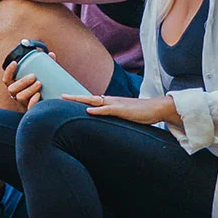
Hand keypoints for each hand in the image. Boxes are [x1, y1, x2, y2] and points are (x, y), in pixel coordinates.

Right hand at [2, 56, 45, 110]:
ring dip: (28, 90)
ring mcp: (23, 104)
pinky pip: (28, 108)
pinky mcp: (30, 111)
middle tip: (34, 76)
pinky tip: (39, 95)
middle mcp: (16, 95)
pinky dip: (32, 101)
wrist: (50, 106)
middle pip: (12, 88)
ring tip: (39, 83)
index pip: (7, 79)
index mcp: (15, 86)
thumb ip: (46, 66)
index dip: (9, 71)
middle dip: (22, 81)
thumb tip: (51, 54)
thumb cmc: (44, 88)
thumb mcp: (43, 77)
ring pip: (19, 97)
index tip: (16, 62)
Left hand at [62, 93, 176, 125]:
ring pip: (95, 101)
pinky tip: (89, 111)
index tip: (66, 99)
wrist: (157, 108)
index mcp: (110, 103)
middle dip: (74, 97)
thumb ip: (114, 117)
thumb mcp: (124, 116)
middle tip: (61, 95)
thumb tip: (105, 121)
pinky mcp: (123, 110)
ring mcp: (116, 104)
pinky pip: (108, 109)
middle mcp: (111, 101)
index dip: (79, 100)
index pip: (91, 101)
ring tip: (67, 98)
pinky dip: (98, 110)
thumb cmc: (141, 113)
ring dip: (81, 100)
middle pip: (89, 98)